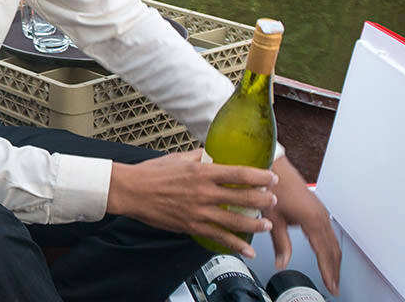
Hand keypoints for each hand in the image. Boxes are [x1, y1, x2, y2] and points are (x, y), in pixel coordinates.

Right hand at [107, 150, 277, 257]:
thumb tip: (214, 155)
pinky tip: (247, 250)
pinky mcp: (192, 226)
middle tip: (272, 200)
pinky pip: (218, 238)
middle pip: (243, 197)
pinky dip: (235, 245)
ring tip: (266, 224)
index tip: (270, 178)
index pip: (239, 173)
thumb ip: (200, 157)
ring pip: (235, 221)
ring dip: (255, 224)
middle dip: (263, 200)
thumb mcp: (179, 157)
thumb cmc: (152, 173)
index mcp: (202, 172)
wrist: (131, 191)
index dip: (260, 177)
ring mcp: (199, 212)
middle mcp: (204, 192)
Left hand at [265, 156, 341, 294]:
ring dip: (334, 259)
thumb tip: (282, 262)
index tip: (331, 287)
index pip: (324, 253)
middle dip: (334, 270)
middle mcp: (320, 216)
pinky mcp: (317, 208)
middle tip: (334, 287)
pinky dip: (331, 247)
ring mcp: (320, 211)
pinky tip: (327, 253)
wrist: (274, 167)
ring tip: (333, 276)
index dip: (328, 273)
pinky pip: (329, 232)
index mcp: (312, 220)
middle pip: (332, 249)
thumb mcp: (273, 219)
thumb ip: (280, 243)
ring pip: (333, 241)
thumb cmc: (272, 188)